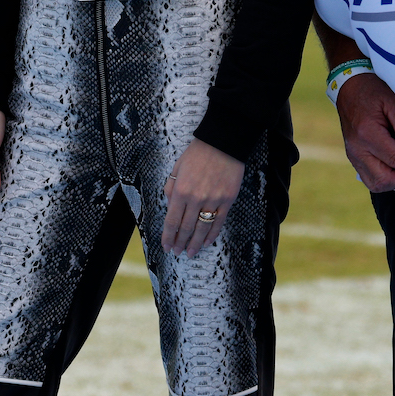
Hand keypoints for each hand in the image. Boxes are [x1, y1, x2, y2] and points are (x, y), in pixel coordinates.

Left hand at [161, 138, 243, 257]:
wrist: (223, 142)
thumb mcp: (177, 168)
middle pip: (186, 228)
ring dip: (195, 244)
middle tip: (177, 252)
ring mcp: (213, 200)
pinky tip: (207, 242)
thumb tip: (170, 208)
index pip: (172, 221)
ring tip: (190, 252)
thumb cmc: (197, 154)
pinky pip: (219, 222)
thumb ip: (171, 189)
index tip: (166, 247)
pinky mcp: (227, 200)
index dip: (168, 237)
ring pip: (203, 229)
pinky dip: (212, 234)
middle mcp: (196, 198)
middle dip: (180, 243)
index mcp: (181, 190)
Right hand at [335, 73, 394, 191]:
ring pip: (375, 183)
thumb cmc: (372, 91)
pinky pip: (368, 178)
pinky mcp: (353, 157)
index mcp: (367, 133)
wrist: (348, 88)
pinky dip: (385, 182)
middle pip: (384, 178)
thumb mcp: (392, 100)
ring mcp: (353, 155)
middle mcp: (358, 148)